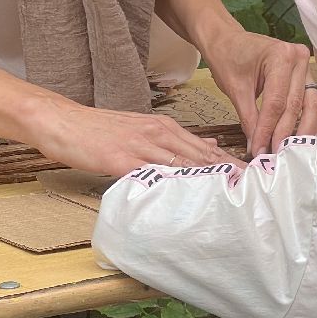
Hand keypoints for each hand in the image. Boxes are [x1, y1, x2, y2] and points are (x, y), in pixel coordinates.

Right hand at [25, 97, 235, 176]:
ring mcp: (139, 145)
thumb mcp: (140, 131)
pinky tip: (186, 196)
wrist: (61, 121)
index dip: (229, 163)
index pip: (204, 148)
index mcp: (164, 127)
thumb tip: (205, 153)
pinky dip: (171, 184)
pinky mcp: (120, 159)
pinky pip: (150, 173)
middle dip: (229, 172)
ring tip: (233, 193)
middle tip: (254, 188)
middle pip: (201, 156)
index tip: (252, 177)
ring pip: (182, 163)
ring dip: (209, 179)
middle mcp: (157, 133)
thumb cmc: (98, 130)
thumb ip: (170, 143)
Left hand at [202, 27, 316, 154]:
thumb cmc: (229, 58)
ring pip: (311, 104)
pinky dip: (311, 118)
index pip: (276, 102)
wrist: (228, 41)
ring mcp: (307, 66)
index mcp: (280, 56)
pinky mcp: (307, 75)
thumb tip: (257, 148)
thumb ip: (249, 119)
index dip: (268, 129)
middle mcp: (299, 59)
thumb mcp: (235, 89)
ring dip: (304, 129)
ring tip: (291, 150)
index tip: (260, 150)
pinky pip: (314, 100)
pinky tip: (304, 136)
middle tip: (275, 155)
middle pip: (296, 104)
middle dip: (285, 133)